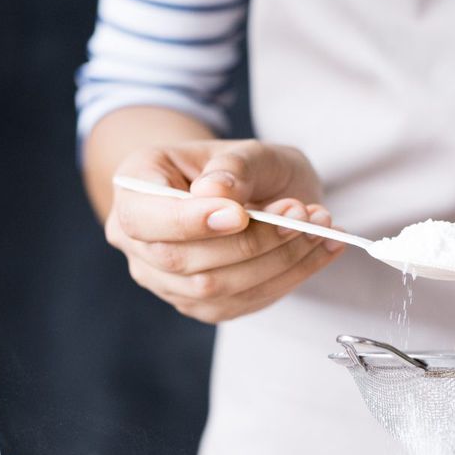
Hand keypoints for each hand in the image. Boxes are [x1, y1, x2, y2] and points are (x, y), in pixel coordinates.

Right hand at [105, 139, 343, 322]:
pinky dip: (290, 276)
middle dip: (250, 242)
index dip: (190, 221)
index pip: (144, 217)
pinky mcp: (200, 304)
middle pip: (182, 260)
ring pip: (215, 288)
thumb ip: (234, 166)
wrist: (247, 192)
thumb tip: (215, 193)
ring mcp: (165, 279)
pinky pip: (243, 302)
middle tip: (303, 213)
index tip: (240, 213)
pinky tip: (321, 248)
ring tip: (321, 225)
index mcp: (134, 186)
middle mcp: (137, 240)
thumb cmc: (240, 166)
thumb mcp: (245, 149)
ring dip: (278, 260)